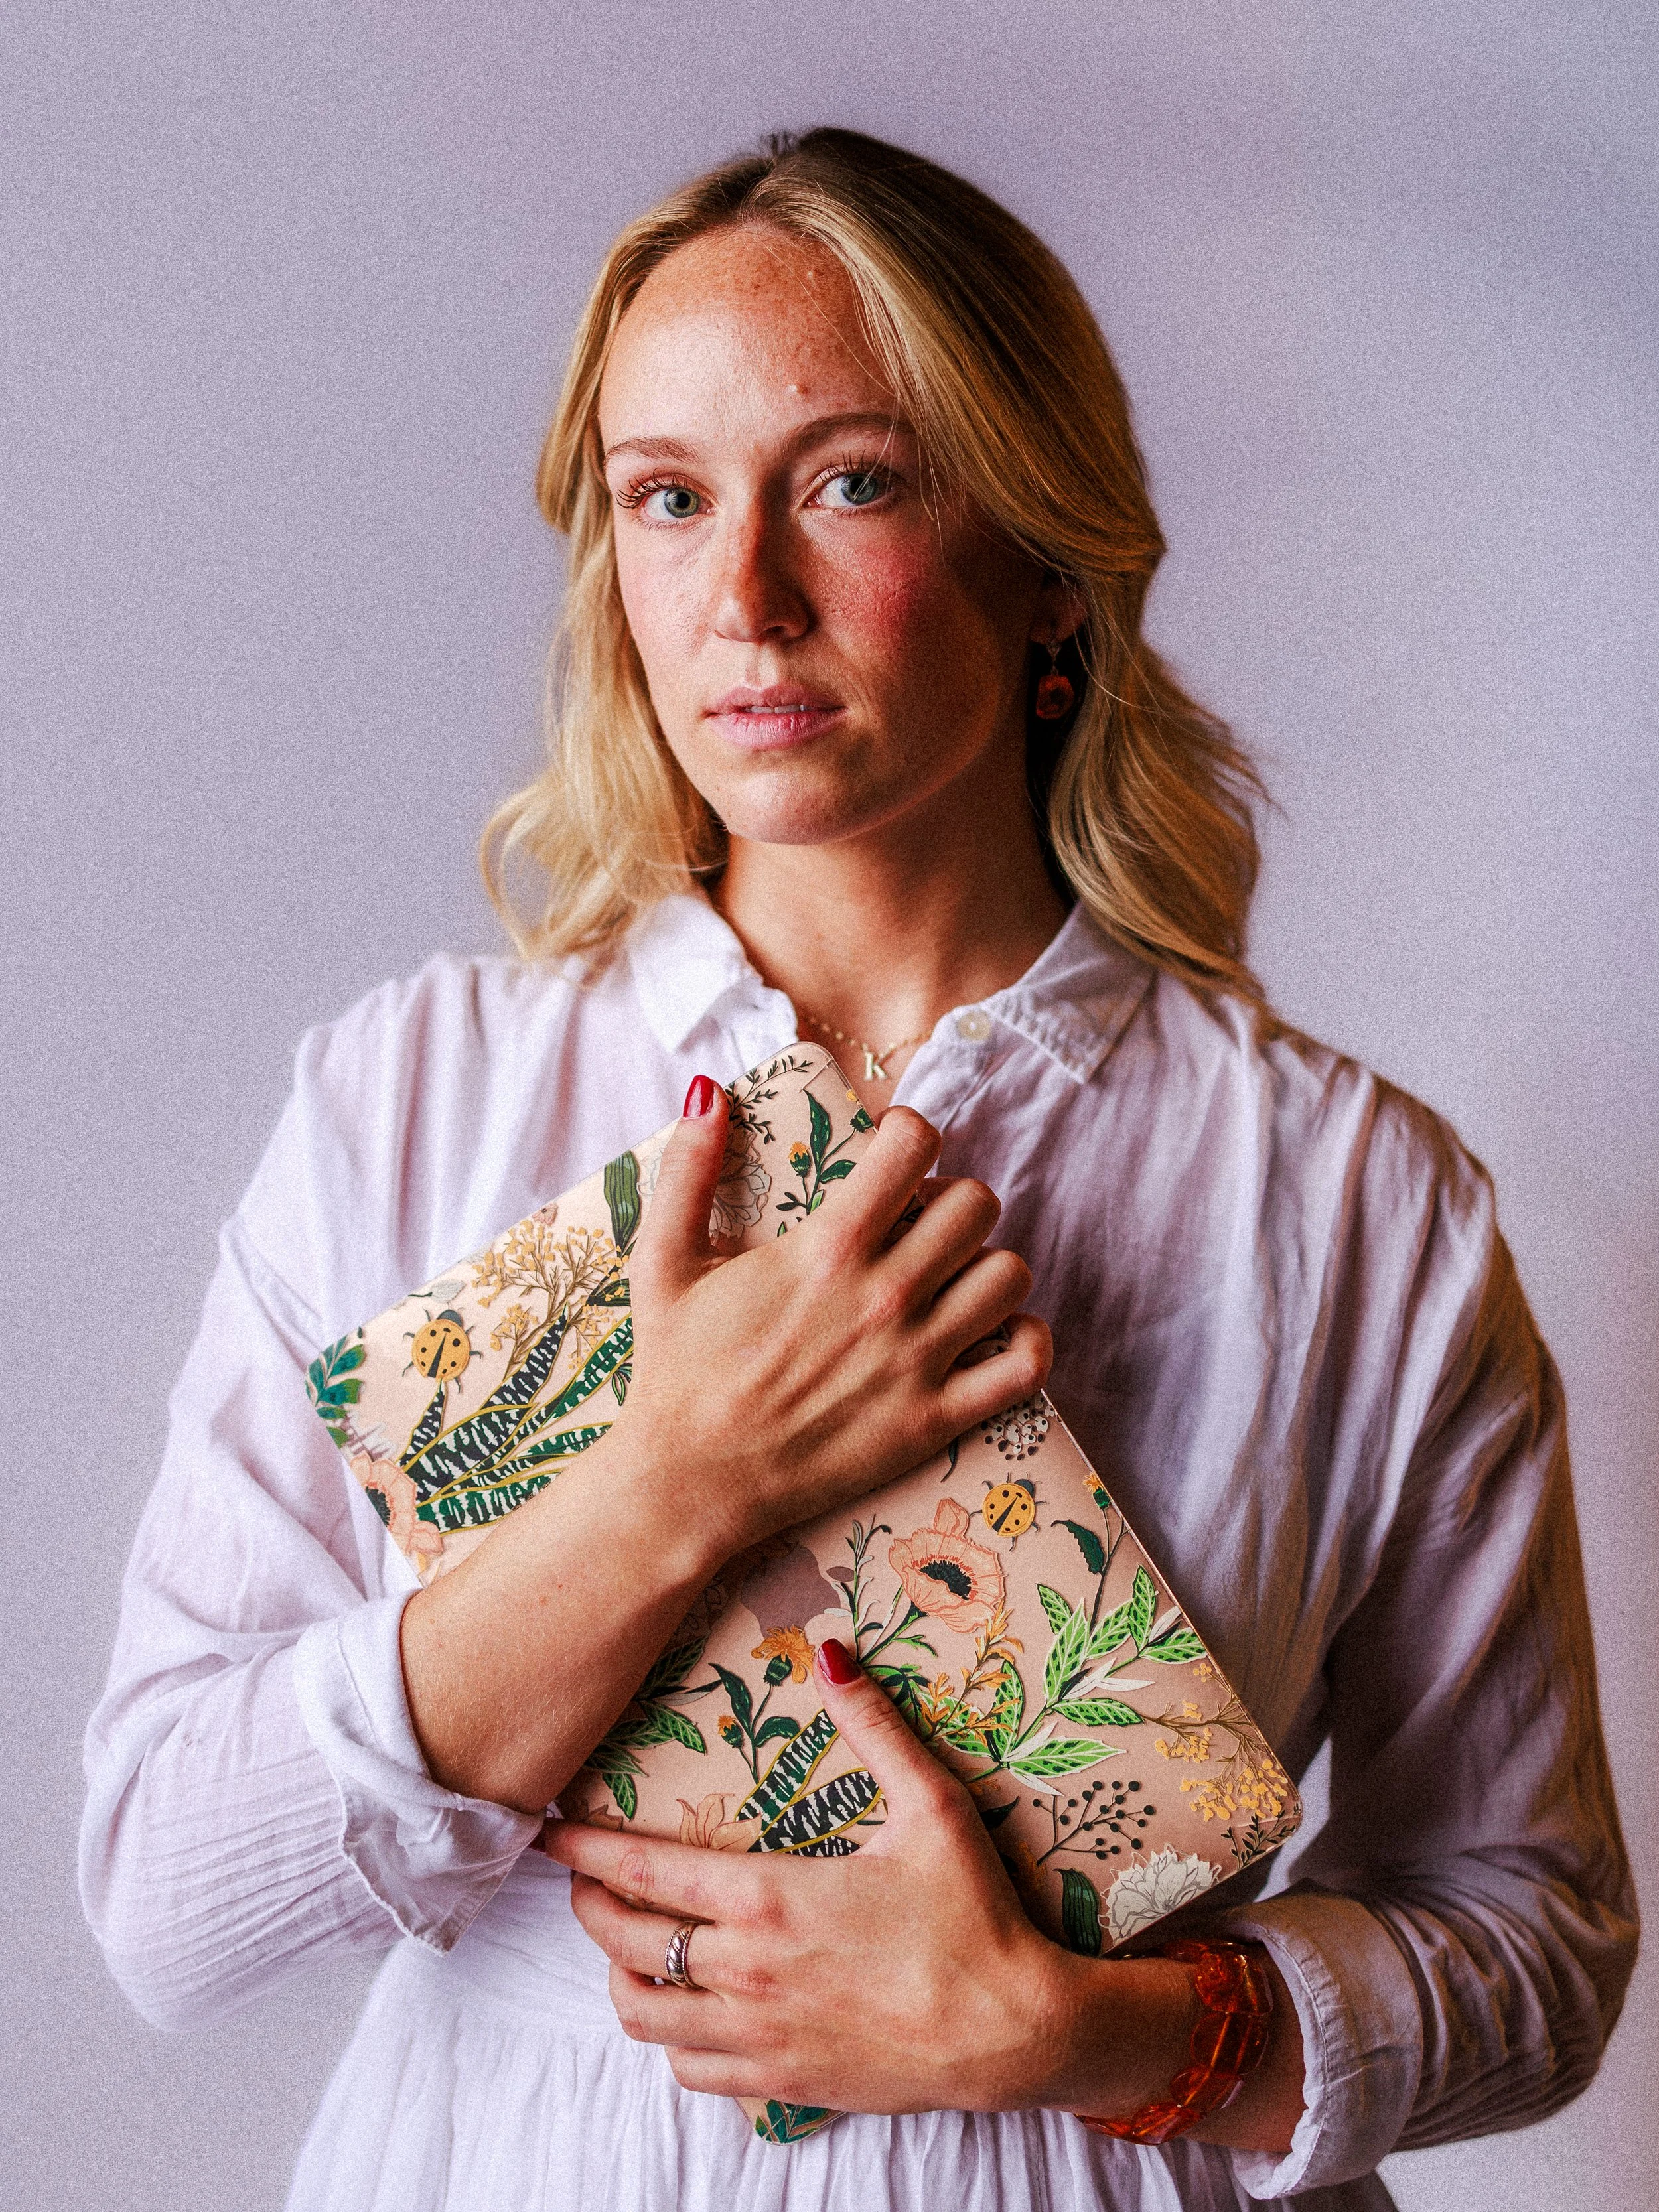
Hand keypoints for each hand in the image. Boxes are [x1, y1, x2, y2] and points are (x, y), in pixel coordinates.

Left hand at [548, 1638, 1198, 2118]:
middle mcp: (747, 1972)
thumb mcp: (932, 1805)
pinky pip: (690, 2069)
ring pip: (644, 2015)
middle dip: (588, 1906)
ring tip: (627, 1944)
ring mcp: (760, 2036)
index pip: (641, 1872)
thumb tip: (834, 1649)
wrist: (1015, 2031)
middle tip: (583, 1880)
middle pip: (624, 1943)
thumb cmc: (975, 1915)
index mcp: (769, 1900)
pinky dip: (669, 2038)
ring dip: (622, 1976)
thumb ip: (875, 1725)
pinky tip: (684, 2010)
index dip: (583, 1849)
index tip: (550, 1831)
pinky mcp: (783, 2083)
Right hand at [617, 1080, 1051, 1559]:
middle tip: (916, 1224)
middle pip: (976, 1204)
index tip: (889, 1154)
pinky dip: (1025, 1341)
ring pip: (1009, 1275)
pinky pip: (1025, 1364)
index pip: (915, 1147)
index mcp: (826, 1248)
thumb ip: (685, 1170)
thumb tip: (705, 1090)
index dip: (909, 1135)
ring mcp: (917, 1360)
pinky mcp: (934, 1419)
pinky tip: (991, 1334)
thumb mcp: (662, 1262)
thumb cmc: (674, 1372)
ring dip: (985, 1265)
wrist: (687, 1482)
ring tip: (948, 1278)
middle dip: (949, 1200)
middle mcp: (885, 1296)